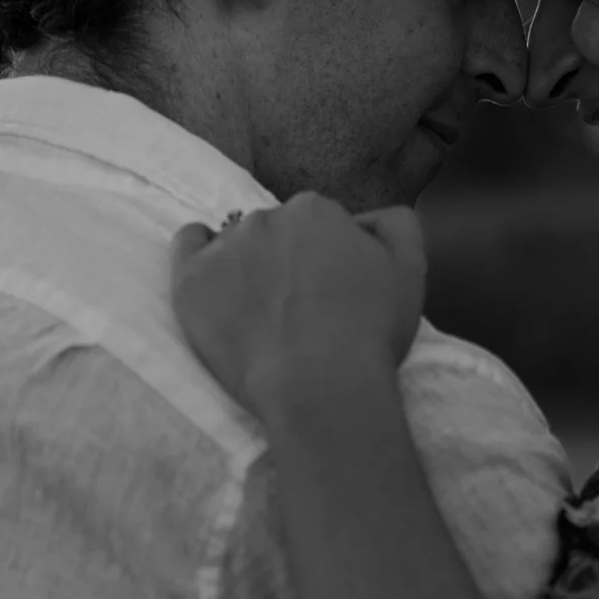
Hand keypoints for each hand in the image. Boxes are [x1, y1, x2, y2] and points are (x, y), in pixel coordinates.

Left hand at [170, 192, 427, 420]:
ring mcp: (224, 248)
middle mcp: (267, 217)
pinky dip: (200, 251)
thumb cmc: (370, 333)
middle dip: (288, 260)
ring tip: (263, 313)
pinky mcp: (191, 280)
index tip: (332, 291)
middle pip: (277, 232)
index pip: (318, 224)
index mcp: (316, 210)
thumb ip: (395, 225)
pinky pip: (188, 244)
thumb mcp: (411, 270)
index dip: (327, 257)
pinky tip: (214, 277)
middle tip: (301, 308)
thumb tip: (363, 220)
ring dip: (250, 265)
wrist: (319, 387)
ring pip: (237, 243)